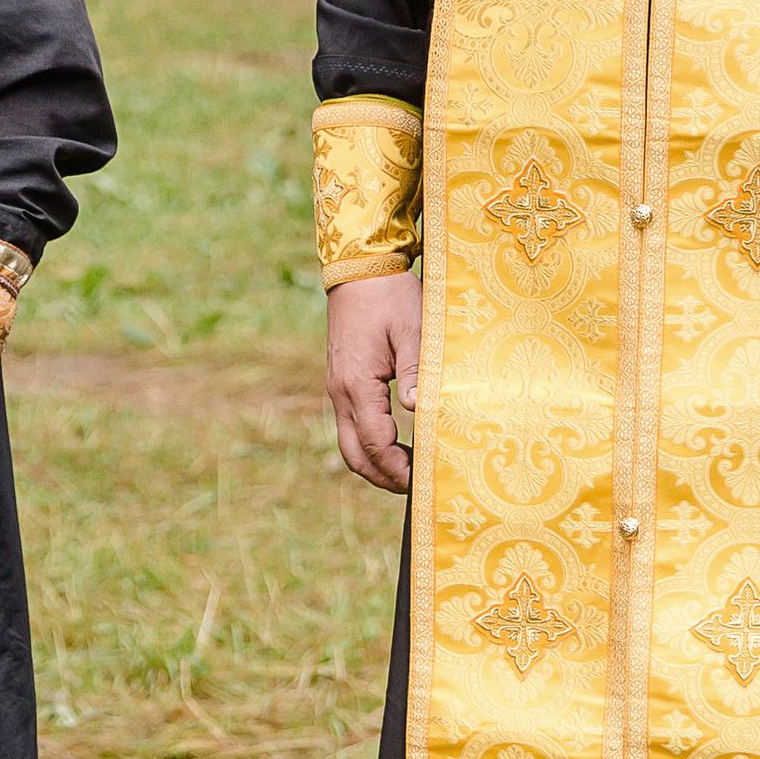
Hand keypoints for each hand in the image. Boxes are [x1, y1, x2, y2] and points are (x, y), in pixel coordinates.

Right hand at [327, 272, 420, 493]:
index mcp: (357, 384)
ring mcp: (337, 388)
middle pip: (355, 455)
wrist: (358, 269)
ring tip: (407, 472)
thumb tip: (418, 410)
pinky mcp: (341, 382)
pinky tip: (395, 444)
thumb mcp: (414, 328)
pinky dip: (370, 445)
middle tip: (415, 489)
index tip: (422, 482)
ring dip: (375, 464)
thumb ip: (416, 370)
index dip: (398, 468)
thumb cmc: (390, 296)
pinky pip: (351, 426)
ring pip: (349, 444)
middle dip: (383, 478)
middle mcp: (340, 392)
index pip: (376, 443)